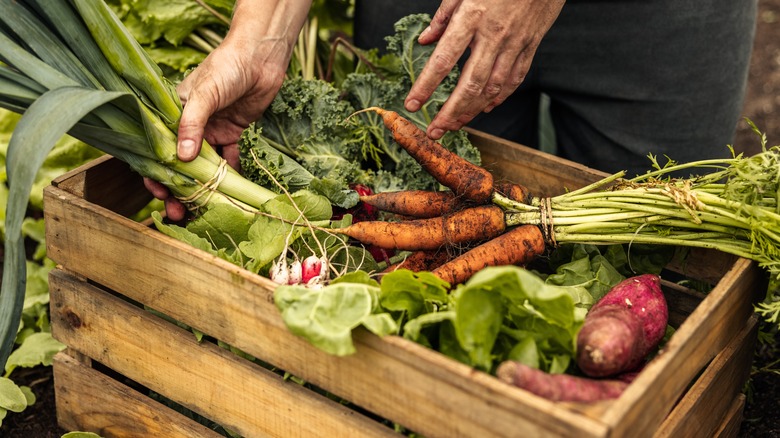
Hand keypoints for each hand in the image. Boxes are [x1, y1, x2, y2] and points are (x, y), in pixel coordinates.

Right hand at [143, 0, 311, 220]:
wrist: (261, 57)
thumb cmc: (226, 67)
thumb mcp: (204, 93)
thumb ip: (192, 124)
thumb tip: (181, 158)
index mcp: (172, 113)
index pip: (158, 148)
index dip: (156, 173)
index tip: (159, 193)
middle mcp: (190, 125)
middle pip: (179, 164)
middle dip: (178, 190)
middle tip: (178, 213)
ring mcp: (211, 131)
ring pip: (203, 167)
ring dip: (202, 189)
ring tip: (201, 212)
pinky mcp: (233, 135)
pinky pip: (229, 161)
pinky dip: (229, 176)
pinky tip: (231, 194)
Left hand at [404, 0, 564, 139]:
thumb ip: (443, 16)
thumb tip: (425, 41)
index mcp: (472, 17)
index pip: (443, 60)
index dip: (426, 86)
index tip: (412, 104)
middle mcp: (493, 35)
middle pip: (469, 84)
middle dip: (450, 112)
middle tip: (435, 131)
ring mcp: (515, 42)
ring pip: (492, 87)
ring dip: (472, 110)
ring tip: (456, 125)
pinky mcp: (531, 44)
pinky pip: (515, 78)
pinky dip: (500, 97)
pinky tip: (486, 107)